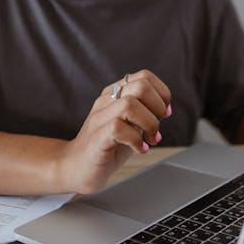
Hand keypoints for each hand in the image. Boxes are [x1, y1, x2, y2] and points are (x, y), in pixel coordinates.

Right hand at [61, 69, 171, 193]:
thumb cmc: (108, 146)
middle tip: (156, 129)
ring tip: (149, 140)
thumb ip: (145, 114)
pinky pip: (117, 127)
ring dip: (149, 124)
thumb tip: (166, 109)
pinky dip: (136, 140)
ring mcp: (99, 117)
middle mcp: (106, 101)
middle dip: (157, 108)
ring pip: (130, 104)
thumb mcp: (131, 125)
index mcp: (116, 93)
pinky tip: (139, 149)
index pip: (144, 76)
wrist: (77, 167)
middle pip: (140, 85)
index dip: (162, 93)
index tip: (165, 114)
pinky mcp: (96, 137)